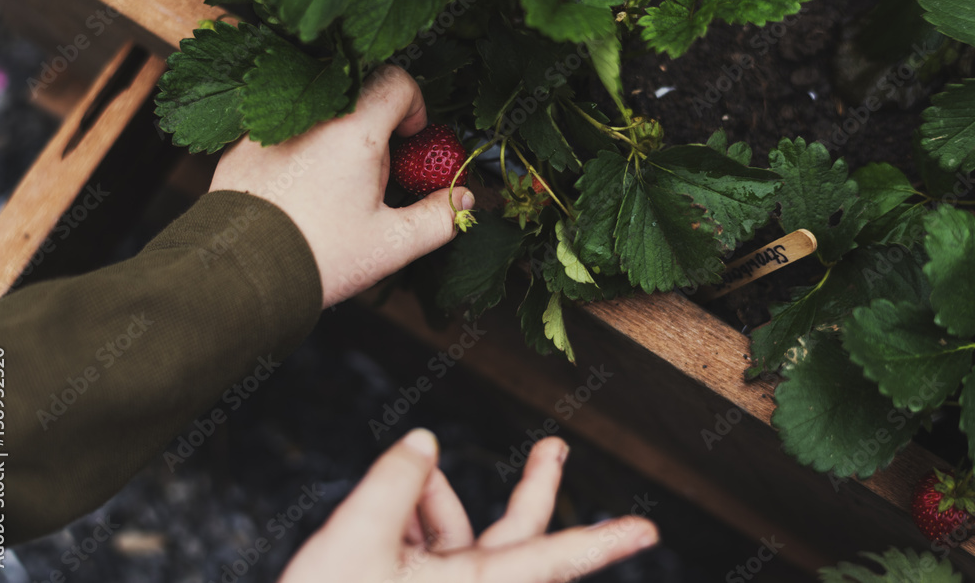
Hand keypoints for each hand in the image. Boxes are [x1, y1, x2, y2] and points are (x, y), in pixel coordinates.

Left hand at [209, 65, 474, 307]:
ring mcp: (269, 126)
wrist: (241, 274)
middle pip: (357, 97)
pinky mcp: (241, 145)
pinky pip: (282, 132)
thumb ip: (439, 217)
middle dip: (375, 130)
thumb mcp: (392, 244)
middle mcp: (309, 114)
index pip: (396, 81)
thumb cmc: (320, 257)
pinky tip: (299, 195)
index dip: (414, 106)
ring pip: (317, 113)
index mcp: (353, 128)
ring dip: (336, 139)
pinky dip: (300, 150)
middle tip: (374, 178)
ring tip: (333, 191)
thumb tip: (466, 199)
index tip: (410, 140)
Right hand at [278, 430, 658, 582]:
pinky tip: (391, 502)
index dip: (602, 543)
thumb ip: (393, 483)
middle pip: (517, 537)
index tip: (648, 531)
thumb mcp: (353, 540)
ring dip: (440, 501)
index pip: (552, 560)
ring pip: (465, 542)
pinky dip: (413, 525)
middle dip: (533, 488)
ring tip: (412, 474)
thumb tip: (425, 440)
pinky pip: (431, 556)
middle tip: (555, 446)